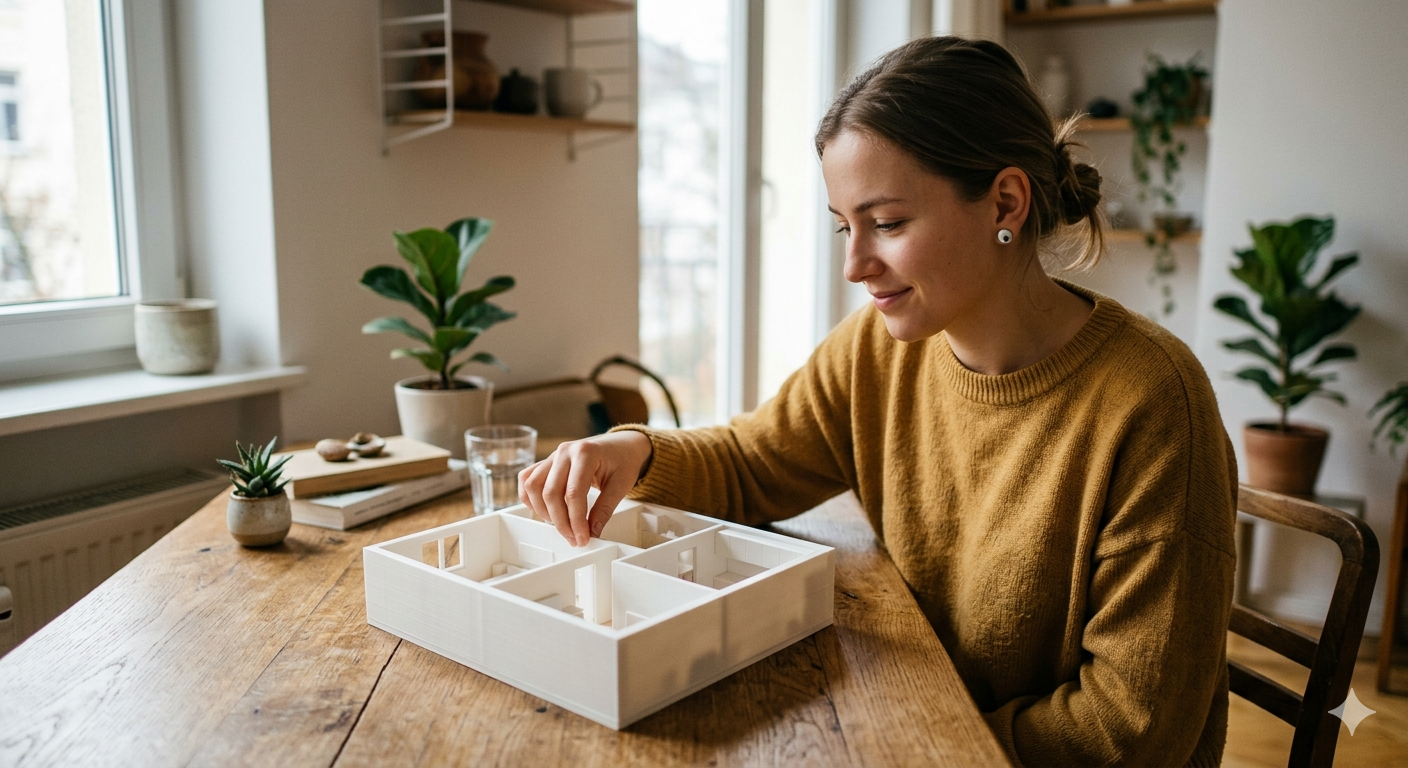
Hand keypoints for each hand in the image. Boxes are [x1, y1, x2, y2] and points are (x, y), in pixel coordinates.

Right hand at [517, 431, 653, 546]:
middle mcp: (564, 452)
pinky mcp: (546, 462)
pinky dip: (530, 498)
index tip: (583, 538)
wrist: (621, 445)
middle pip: (550, 493)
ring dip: (543, 512)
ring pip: (533, 487)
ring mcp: (553, 456)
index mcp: (585, 453)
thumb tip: (591, 532)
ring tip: (562, 525)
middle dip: (561, 522)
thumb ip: (605, 509)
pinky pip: (527, 479)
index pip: (573, 493)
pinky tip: (545, 511)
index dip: (576, 520)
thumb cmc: (622, 461)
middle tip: (574, 538)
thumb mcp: (621, 485)